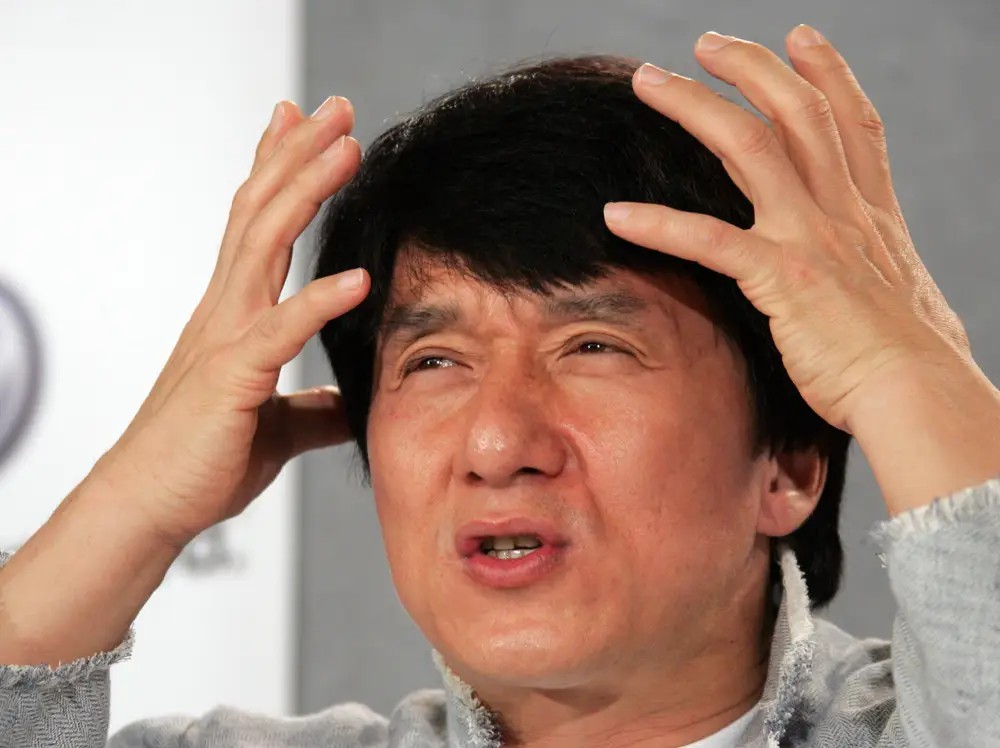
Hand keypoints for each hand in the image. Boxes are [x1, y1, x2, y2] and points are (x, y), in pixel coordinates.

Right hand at [94, 97, 367, 548]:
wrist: (151, 506)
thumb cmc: (205, 460)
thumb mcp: (276, 426)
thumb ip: (313, 406)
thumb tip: (352, 404)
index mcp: (235, 314)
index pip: (257, 224)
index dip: (279, 169)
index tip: (304, 125)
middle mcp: (226, 310)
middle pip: (261, 211)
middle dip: (298, 153)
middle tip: (336, 107)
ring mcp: (224, 337)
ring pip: (263, 244)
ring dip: (305, 190)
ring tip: (347, 147)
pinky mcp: (230, 378)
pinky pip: (278, 331)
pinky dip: (318, 302)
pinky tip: (358, 279)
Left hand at [603, 25, 972, 434]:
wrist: (919, 396)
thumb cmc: (915, 365)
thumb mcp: (910, 304)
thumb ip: (888, 284)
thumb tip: (902, 301)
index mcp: (874, 217)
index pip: (852, 126)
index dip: (828, 74)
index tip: (800, 39)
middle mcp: (844, 213)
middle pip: (797, 113)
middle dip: (751, 67)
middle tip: (706, 42)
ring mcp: (813, 239)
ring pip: (749, 146)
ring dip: (694, 106)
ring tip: (648, 80)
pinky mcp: (782, 278)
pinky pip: (709, 239)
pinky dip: (658, 224)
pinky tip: (616, 214)